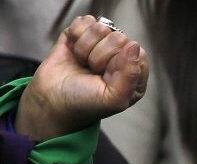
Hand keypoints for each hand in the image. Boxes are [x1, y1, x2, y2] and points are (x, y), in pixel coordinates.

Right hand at [15, 15, 148, 140]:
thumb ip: (130, 76)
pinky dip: (76, 36)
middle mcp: (121, 57)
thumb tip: (134, 46)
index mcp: (134, 75)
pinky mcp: (83, 34)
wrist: (52, 100)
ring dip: (86, 48)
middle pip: (118, 37)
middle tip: (92, 71)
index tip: (106, 76)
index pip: (137, 53)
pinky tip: (74, 51)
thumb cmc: (84, 103)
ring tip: (83, 63)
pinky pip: (84, 21)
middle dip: (100, 56)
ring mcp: (102, 44)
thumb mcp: (113, 99)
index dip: (119, 62)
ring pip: (100, 27)